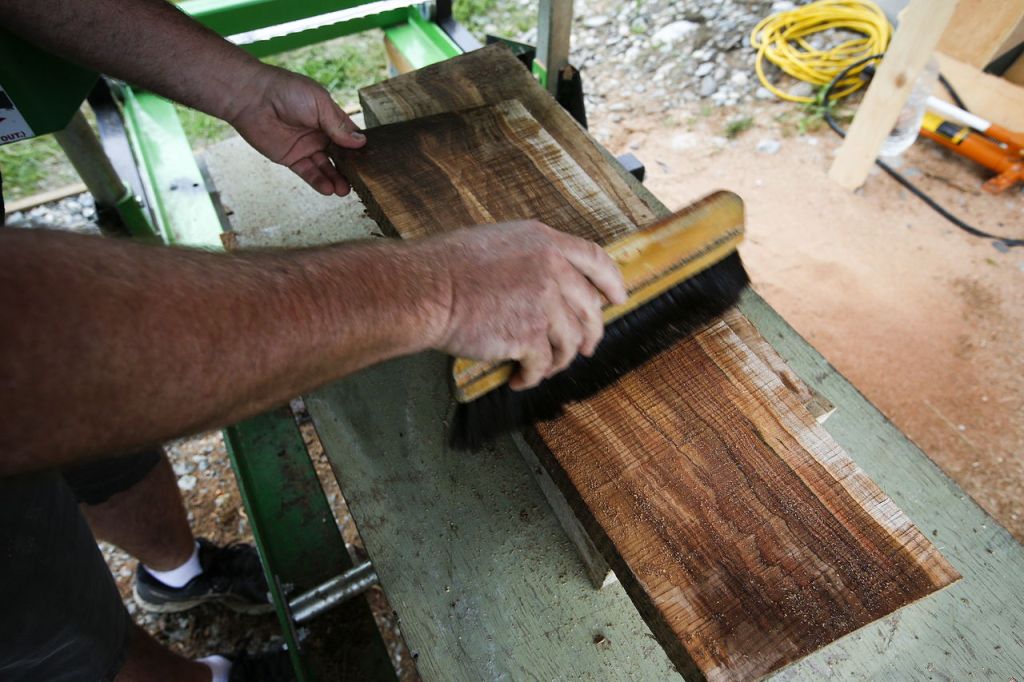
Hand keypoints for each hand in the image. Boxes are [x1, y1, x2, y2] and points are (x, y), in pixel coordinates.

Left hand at [227, 65, 364, 195]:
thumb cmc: (286, 92)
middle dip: (350, 169)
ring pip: (326, 167)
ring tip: (344, 190)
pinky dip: (318, 181)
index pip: (349, 136)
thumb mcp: (319, 104)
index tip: (371, 162)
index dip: (359, 148)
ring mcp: (305, 146)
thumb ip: (338, 125)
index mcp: (328, 117)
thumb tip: (361, 142)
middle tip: (360, 182)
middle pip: (340, 155)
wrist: (252, 98)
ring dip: (336, 179)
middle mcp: (319, 133)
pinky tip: (328, 189)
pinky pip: (308, 172)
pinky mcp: (291, 158)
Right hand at [417, 221, 626, 389]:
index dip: (612, 282)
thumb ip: (531, 258)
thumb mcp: (498, 242)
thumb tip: (547, 280)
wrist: (427, 290)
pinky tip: (520, 379)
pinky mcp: (530, 336)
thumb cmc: (448, 266)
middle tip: (583, 348)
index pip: (596, 260)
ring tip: (542, 368)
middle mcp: (552, 270)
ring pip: (569, 341)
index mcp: (546, 242)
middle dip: (590, 333)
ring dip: (559, 360)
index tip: (619, 299)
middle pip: (590, 308)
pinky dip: (533, 377)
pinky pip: (544, 364)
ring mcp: (544, 303)